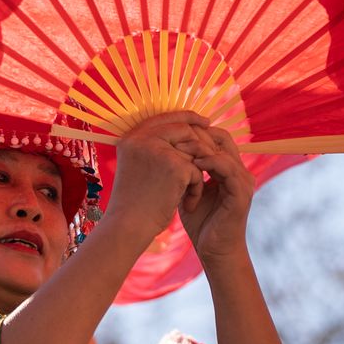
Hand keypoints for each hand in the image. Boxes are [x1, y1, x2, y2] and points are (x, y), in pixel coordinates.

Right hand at [100, 112, 216, 249]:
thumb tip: (184, 130)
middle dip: (200, 143)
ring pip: (193, 151)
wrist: (129, 227)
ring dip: (195, 173)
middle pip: (183, 129)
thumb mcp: (137, 166)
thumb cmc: (133, 202)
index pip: (162, 117)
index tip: (204, 122)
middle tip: (214, 154)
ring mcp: (158, 151)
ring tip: (185, 194)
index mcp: (130, 138)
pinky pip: (198, 170)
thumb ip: (153, 147)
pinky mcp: (174, 166)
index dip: (186, 117)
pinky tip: (186, 203)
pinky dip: (196, 188)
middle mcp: (142, 139)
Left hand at [178, 126, 254, 263]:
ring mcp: (243, 182)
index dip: (195, 131)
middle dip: (196, 133)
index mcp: (229, 168)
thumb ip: (184, 170)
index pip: (216, 137)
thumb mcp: (189, 189)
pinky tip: (191, 164)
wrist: (214, 251)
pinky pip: (228, 170)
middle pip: (221, 138)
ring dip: (199, 147)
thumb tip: (162, 152)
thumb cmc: (201, 222)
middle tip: (173, 134)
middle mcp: (240, 171)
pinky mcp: (241, 194)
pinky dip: (210, 163)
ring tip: (178, 147)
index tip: (170, 132)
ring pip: (223, 151)